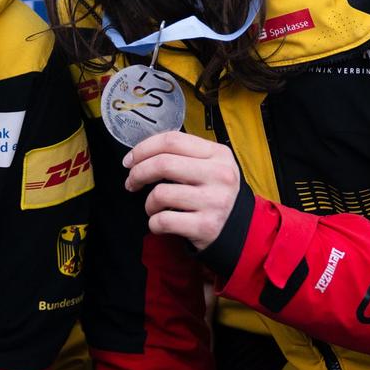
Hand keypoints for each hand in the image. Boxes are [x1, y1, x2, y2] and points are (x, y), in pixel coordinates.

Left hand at [123, 131, 242, 252]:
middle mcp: (220, 175)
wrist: (240, 229)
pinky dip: (154, 223)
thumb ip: (184, 154)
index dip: (143, 148)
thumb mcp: (211, 165)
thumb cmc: (214, 192)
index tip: (130, 160)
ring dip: (148, 203)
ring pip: (160, 194)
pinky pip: (163, 220)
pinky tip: (160, 222)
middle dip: (138, 173)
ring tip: (153, 207)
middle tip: (131, 182)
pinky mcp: (206, 227)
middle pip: (163, 164)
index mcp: (219, 154)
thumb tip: (141, 154)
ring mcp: (214, 201)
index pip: (172, 140)